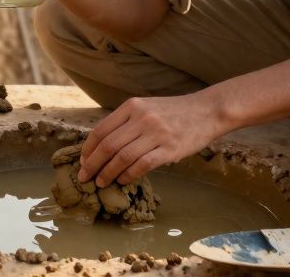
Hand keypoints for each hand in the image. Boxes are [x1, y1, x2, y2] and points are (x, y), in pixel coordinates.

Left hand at [77, 92, 224, 187]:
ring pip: (123, 157)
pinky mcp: (170, 149)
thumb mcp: (146, 107)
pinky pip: (142, 165)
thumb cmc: (173, 112)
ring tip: (101, 182)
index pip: (101, 130)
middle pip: (108, 145)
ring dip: (108, 173)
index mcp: (132, 106)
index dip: (88, 149)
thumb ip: (126, 122)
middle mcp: (142, 118)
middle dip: (92, 164)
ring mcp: (156, 133)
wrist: (206, 111)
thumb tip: (102, 146)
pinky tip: (123, 180)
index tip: (83, 162)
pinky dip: (129, 175)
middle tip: (85, 177)